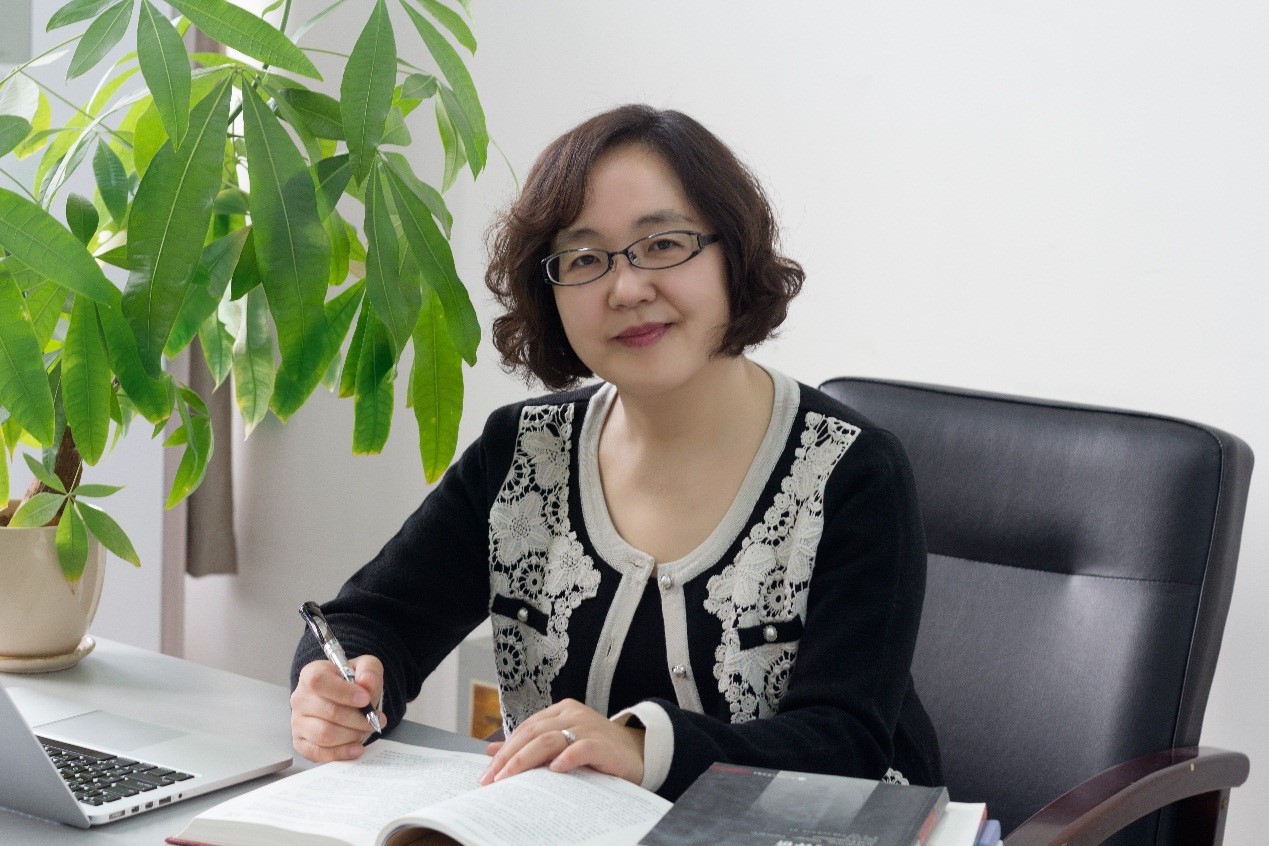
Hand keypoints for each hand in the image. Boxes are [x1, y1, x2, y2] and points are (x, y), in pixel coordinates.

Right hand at [290, 655, 385, 761]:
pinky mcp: (301, 743)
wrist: (346, 699)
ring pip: (325, 735)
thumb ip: (369, 670)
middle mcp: (300, 698)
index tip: (366, 699)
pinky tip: (356, 748)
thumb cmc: (352, 683)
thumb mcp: (366, 667)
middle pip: (329, 712)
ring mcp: (298, 722)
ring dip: (352, 735)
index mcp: (311, 674)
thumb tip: (367, 682)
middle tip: (374, 719)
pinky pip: (319, 753)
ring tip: (365, 729)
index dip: (344, 692)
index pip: (319, 682)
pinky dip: (341, 753)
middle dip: (358, 719)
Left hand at [480, 698, 644, 786]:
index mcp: (560, 711)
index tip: (488, 773)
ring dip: (525, 760)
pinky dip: (565, 759)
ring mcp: (587, 727)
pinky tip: (553, 771)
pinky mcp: (602, 744)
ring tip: (509, 779)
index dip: (504, 750)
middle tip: (491, 779)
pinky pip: (581, 748)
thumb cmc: (596, 749)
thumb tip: (492, 752)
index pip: (525, 728)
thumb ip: (529, 745)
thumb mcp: (561, 744)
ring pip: (549, 739)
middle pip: (532, 733)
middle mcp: (572, 714)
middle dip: (508, 757)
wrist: (637, 753)